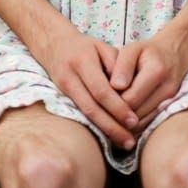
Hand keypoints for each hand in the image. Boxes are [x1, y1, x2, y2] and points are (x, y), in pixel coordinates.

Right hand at [35, 24, 139, 148]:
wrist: (53, 45)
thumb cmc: (85, 47)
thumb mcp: (102, 47)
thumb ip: (117, 65)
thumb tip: (129, 91)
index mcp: (82, 61)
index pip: (101, 90)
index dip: (117, 107)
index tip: (133, 121)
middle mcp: (69, 78)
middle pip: (91, 108)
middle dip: (111, 127)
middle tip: (130, 141)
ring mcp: (62, 90)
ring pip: (84, 115)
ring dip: (104, 132)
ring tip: (123, 143)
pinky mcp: (60, 99)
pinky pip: (80, 115)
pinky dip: (96, 127)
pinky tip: (109, 137)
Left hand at [109, 33, 187, 129]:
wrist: (174, 54)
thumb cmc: (147, 51)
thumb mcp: (132, 49)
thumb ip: (123, 65)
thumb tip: (115, 87)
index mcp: (156, 71)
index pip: (129, 99)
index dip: (112, 102)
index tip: (101, 97)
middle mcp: (167, 89)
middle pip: (135, 115)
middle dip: (117, 114)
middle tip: (104, 106)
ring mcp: (171, 102)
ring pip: (141, 124)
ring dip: (125, 121)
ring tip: (112, 110)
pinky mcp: (170, 110)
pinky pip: (147, 124)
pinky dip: (134, 123)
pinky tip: (124, 114)